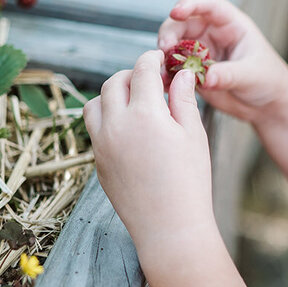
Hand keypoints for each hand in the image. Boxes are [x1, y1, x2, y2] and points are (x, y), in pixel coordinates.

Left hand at [84, 49, 216, 260]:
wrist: (169, 227)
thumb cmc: (190, 181)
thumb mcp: (193, 135)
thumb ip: (183, 98)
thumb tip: (180, 73)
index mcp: (145, 114)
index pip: (142, 70)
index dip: (151, 59)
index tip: (160, 59)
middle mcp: (116, 125)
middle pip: (114, 82)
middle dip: (131, 75)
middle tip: (150, 81)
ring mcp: (102, 144)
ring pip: (95, 103)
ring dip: (112, 95)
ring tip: (134, 103)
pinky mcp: (97, 161)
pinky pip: (94, 129)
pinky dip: (106, 119)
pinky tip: (128, 128)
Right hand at [159, 0, 287, 124]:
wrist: (267, 105)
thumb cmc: (269, 80)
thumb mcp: (252, 75)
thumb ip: (229, 74)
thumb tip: (206, 77)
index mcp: (230, 24)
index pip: (208, 5)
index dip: (190, 4)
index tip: (176, 12)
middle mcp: (212, 34)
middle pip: (182, 24)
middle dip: (169, 34)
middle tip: (164, 50)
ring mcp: (200, 52)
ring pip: (173, 46)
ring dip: (164, 56)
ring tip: (162, 71)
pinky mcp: (193, 72)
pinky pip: (174, 69)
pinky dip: (166, 75)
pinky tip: (164, 84)